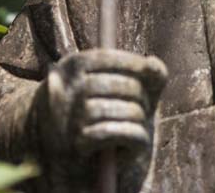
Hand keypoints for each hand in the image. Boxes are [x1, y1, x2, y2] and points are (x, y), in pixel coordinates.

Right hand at [36, 49, 167, 157]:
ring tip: (140, 121)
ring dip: (135, 115)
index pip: (102, 58)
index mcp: (71, 69)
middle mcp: (62, 92)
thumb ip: (148, 73)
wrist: (90, 157)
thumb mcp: (132, 89)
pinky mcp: (75, 145)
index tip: (150, 71)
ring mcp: (65, 119)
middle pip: (107, 83)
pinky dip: (131, 135)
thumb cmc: (116, 113)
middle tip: (146, 104)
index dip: (131, 62)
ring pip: (108, 109)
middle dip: (136, 92)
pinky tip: (137, 138)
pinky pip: (109, 133)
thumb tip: (152, 64)